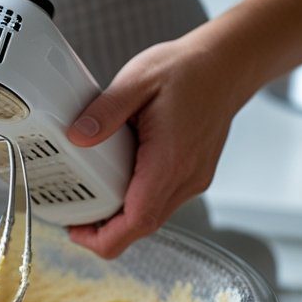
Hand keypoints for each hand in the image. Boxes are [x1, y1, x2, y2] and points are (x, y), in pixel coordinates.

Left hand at [64, 37, 247, 258]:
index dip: (104, 237)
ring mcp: (193, 179)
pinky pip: (161, 201)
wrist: (227, 64)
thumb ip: (105, 110)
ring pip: (152, 216)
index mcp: (171, 160)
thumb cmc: (188, 70)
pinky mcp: (193, 175)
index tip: (75, 231)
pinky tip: (117, 182)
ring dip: (121, 217)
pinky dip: (136, 201)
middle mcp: (186, 178)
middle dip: (105, 231)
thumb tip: (77, 136)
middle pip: (142, 225)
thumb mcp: (138, 80)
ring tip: (91, 198)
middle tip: (73, 215)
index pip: (138, 220)